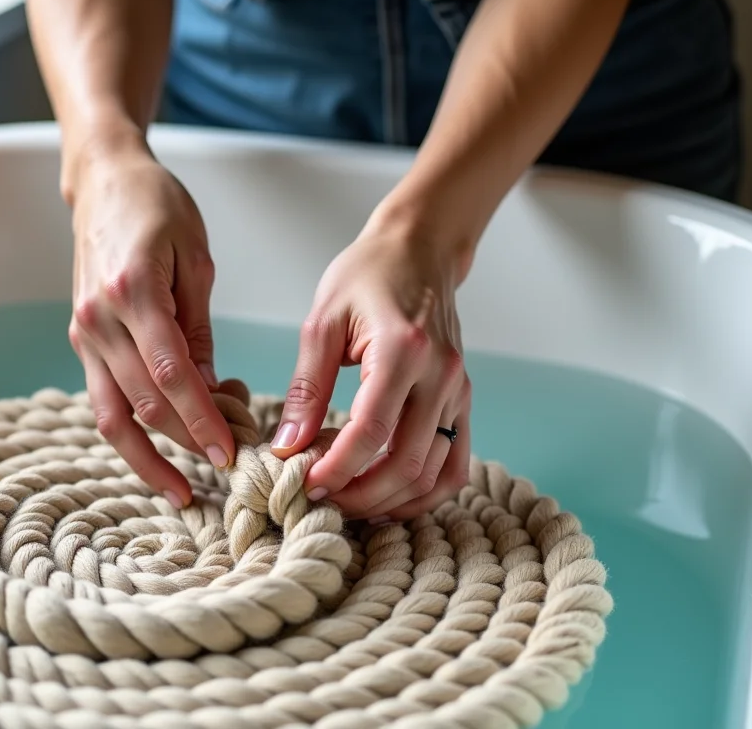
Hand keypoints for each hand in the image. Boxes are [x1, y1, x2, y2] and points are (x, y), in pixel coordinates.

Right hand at [66, 141, 234, 508]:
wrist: (104, 182)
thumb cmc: (158, 207)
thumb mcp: (195, 260)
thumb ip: (199, 328)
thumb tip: (211, 391)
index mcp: (132, 292)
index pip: (171, 376)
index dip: (202, 422)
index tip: (231, 453)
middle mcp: (98, 319)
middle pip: (143, 404)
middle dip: (186, 444)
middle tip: (226, 469)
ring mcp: (82, 332)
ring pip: (112, 416)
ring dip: (147, 458)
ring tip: (181, 490)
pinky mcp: (80, 339)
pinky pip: (102, 400)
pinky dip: (130, 432)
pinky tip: (158, 454)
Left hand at [269, 210, 471, 522]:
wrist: (418, 248)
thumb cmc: (366, 275)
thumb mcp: (321, 322)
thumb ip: (305, 388)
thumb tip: (288, 445)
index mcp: (402, 350)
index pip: (371, 432)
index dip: (337, 470)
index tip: (306, 486)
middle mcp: (441, 375)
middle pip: (407, 464)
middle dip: (361, 496)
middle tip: (321, 502)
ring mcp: (459, 391)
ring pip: (435, 474)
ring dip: (391, 500)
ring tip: (348, 502)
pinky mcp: (464, 400)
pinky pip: (455, 464)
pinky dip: (425, 492)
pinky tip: (389, 497)